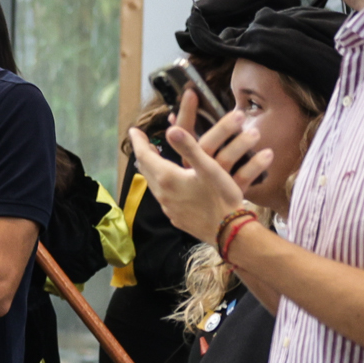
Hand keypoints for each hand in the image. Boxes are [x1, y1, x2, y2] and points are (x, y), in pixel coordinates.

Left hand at [127, 92, 270, 243]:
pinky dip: (161, 184)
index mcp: (168, 178)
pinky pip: (162, 197)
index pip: (145, 156)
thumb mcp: (209, 168)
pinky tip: (170, 184)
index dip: (138, 142)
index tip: (134, 131)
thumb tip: (171, 130)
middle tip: (143, 143)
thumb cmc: (222, 197)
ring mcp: (168, 208)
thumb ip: (189, 148)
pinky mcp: (176, 218)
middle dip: (144, 154)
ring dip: (152, 170)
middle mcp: (163, 194)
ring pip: (154, 184)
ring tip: (155, 159)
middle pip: (146, 170)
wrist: (229, 233)